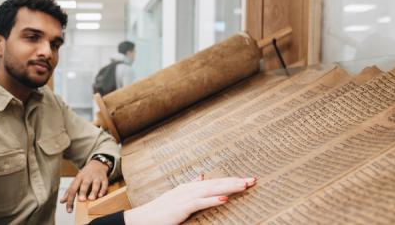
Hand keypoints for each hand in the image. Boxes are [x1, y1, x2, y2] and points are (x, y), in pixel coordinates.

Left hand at [59, 160, 109, 212]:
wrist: (97, 164)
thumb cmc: (85, 176)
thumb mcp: (76, 181)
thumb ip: (69, 191)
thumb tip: (62, 201)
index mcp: (78, 178)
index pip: (72, 189)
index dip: (70, 200)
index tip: (69, 210)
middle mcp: (87, 177)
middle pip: (84, 184)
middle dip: (82, 192)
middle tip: (81, 200)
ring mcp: (96, 178)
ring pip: (95, 184)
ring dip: (93, 191)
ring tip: (91, 199)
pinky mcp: (104, 179)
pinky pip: (104, 184)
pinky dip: (102, 190)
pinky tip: (100, 196)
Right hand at [123, 175, 255, 224]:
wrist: (141, 219)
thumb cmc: (159, 211)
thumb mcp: (177, 196)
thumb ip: (191, 186)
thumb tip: (202, 175)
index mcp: (189, 187)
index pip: (214, 182)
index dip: (231, 179)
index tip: (247, 179)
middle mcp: (188, 189)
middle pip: (216, 183)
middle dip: (235, 181)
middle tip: (253, 179)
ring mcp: (184, 197)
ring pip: (211, 190)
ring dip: (228, 187)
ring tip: (244, 186)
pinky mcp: (180, 208)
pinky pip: (199, 203)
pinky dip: (213, 199)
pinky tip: (225, 198)